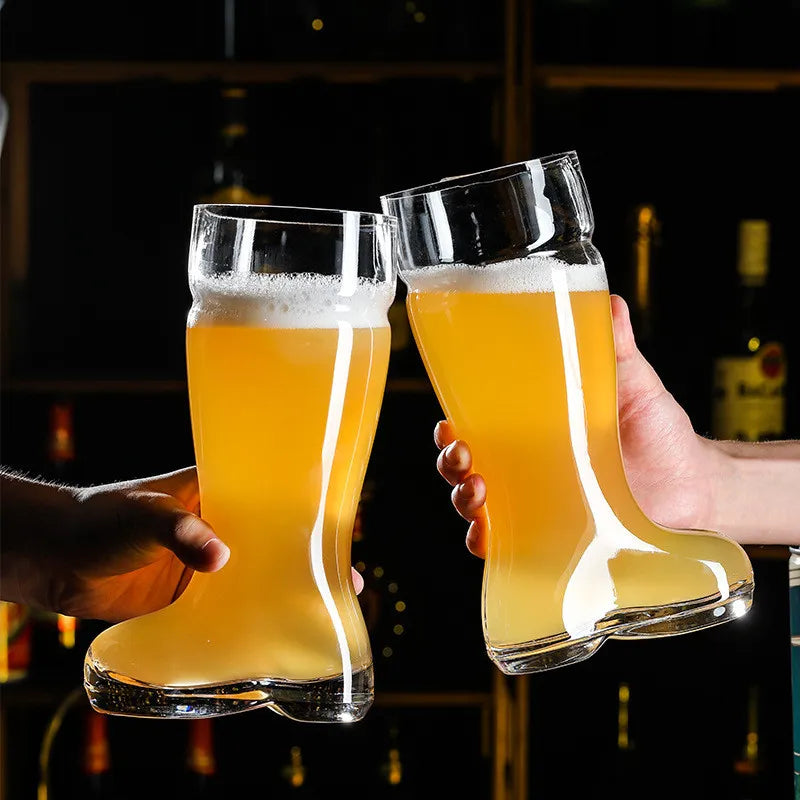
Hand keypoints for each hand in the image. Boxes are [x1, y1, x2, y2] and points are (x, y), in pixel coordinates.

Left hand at [2, 468, 363, 622]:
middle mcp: (217, 529)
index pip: (272, 498)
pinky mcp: (185, 602)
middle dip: (307, 560)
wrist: (52, 557)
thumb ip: (183, 531)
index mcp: (216, 494)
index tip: (341, 527)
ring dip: (281, 594)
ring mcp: (203, 567)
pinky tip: (268, 639)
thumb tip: (220, 561)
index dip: (307, 513)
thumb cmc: (101, 517)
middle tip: (346, 579)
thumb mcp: (148, 513)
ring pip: (253, 581)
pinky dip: (246, 624)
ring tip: (320, 611)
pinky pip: (225, 613)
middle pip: (273, 544)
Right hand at [434, 294, 721, 557]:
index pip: (476, 425)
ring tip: (478, 491)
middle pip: (465, 467)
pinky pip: (504, 549)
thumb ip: (617, 349)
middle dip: (450, 463)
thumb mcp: (634, 386)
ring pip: (475, 508)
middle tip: (462, 455)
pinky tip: (488, 535)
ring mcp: (536, 507)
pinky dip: (485, 544)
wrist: (696, 487)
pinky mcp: (552, 541)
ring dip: (462, 500)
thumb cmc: (660, 434)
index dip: (452, 427)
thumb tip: (612, 304)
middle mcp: (526, 468)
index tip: (449, 422)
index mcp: (533, 429)